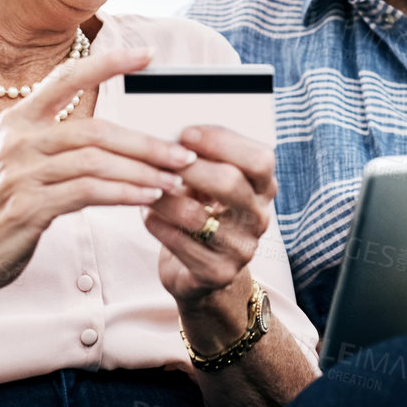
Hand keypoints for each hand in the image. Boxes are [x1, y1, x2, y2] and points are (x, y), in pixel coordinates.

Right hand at [0, 48, 198, 299]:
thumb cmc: (8, 206)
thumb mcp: (27, 162)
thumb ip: (64, 143)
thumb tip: (126, 135)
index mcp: (18, 120)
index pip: (66, 78)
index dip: (107, 63)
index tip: (147, 54)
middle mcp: (17, 140)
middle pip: (95, 130)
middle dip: (146, 142)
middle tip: (183, 153)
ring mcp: (20, 173)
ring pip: (96, 161)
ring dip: (143, 171)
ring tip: (174, 180)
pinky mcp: (28, 206)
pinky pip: (88, 192)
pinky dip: (124, 193)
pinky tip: (147, 197)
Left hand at [142, 124, 278, 337]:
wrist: (202, 273)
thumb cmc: (205, 214)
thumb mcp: (210, 183)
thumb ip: (201, 160)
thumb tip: (173, 140)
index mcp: (263, 189)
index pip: (259, 159)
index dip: (222, 141)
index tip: (185, 133)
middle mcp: (259, 218)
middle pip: (231, 183)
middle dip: (190, 167)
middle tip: (160, 160)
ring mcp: (241, 248)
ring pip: (197, 216)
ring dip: (164, 197)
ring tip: (143, 187)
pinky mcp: (218, 272)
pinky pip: (180, 244)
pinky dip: (157, 225)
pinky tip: (145, 214)